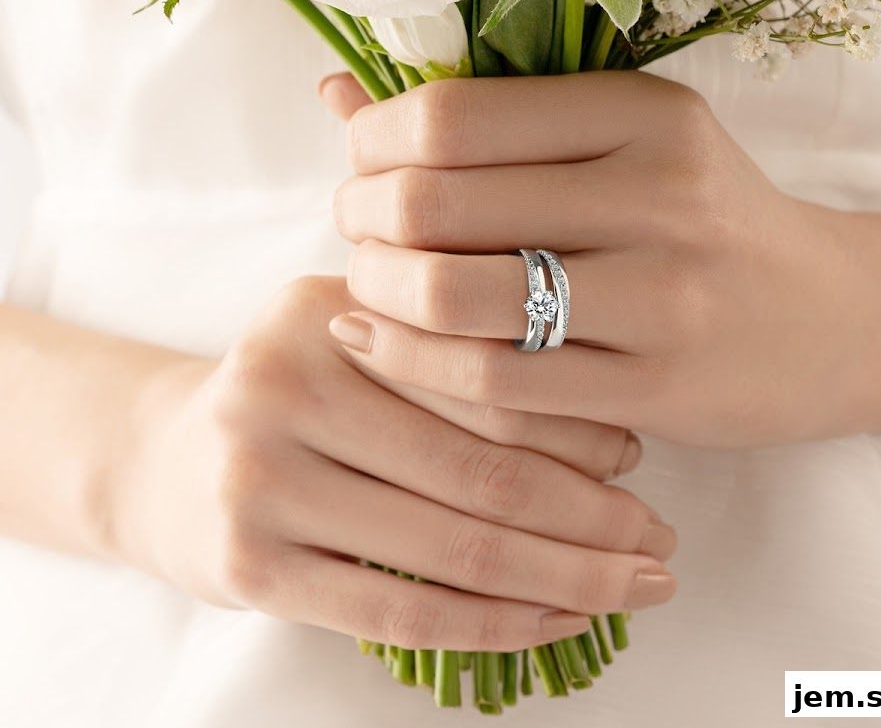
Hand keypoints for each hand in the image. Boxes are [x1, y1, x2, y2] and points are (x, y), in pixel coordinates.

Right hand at [109, 277, 675, 650]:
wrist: (166, 460)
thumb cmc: (298, 398)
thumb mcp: (358, 340)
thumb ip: (458, 359)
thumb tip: (614, 428)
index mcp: (331, 311)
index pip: (487, 378)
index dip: (579, 427)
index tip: (640, 461)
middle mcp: (286, 385)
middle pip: (481, 469)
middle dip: (592, 517)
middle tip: (660, 542)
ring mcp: (260, 480)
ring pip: (452, 547)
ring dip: (564, 577)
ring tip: (632, 586)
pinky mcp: (249, 566)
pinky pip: (398, 613)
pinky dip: (493, 624)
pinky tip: (556, 622)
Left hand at [324, 71, 875, 448]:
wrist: (838, 321)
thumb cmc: (711, 228)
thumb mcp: (627, 147)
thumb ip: (489, 125)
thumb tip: (337, 95)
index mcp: (643, 115)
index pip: (452, 117)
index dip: (372, 146)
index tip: (363, 170)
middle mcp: (658, 196)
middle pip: (439, 204)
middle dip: (363, 223)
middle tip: (359, 235)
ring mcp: (663, 300)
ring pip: (456, 298)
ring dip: (379, 295)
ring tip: (370, 291)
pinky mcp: (658, 390)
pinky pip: (495, 384)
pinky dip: (415, 365)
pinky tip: (386, 347)